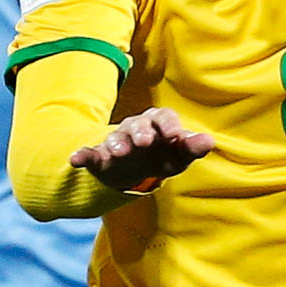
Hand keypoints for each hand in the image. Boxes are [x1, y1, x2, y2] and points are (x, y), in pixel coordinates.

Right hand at [70, 108, 213, 193]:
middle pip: (138, 124)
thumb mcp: (179, 156)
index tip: (175, 136)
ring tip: (120, 152)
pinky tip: (76, 159)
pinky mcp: (99, 155)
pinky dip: (82, 155)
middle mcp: (136, 128)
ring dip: (117, 143)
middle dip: (141, 132)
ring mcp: (117, 140)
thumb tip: (209, 141)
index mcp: (158, 123)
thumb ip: (192, 148)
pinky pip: (90, 152)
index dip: (169, 125)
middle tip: (145, 142)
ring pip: (116, 138)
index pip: (164, 117)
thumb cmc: (162, 157)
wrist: (135, 170)